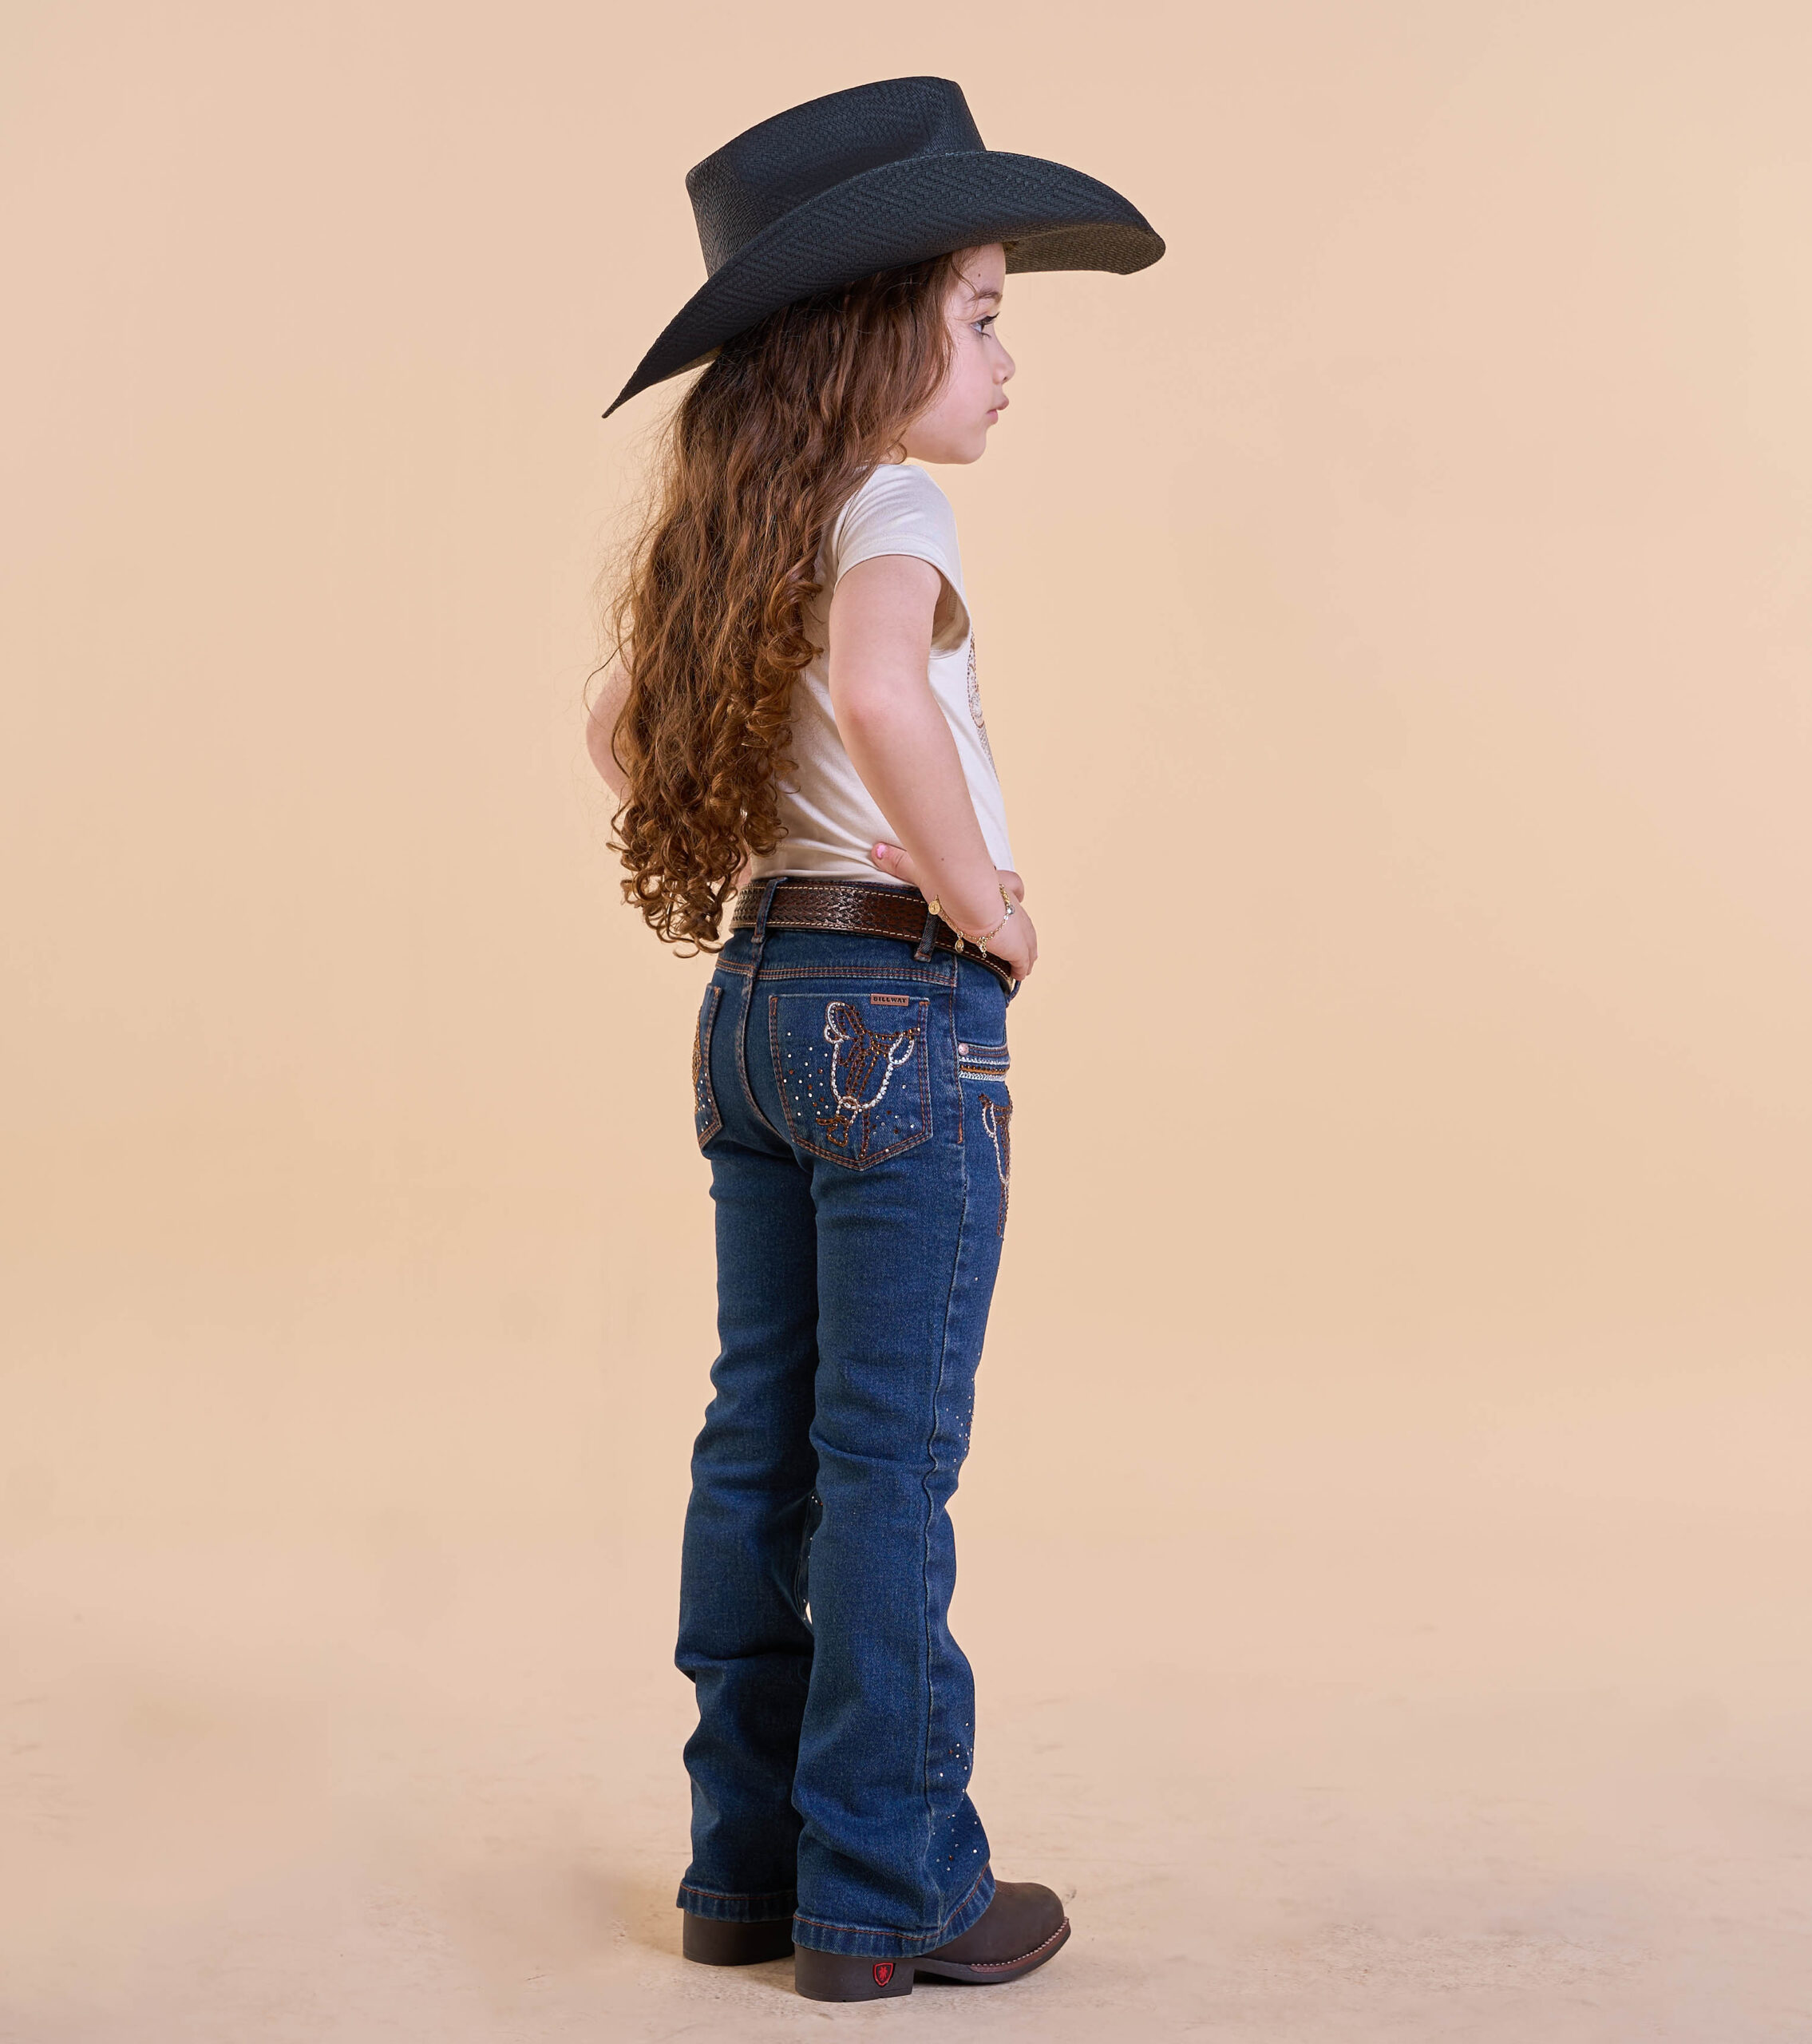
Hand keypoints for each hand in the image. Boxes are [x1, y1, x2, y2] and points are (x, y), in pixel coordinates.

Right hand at [870, 842, 1036, 982]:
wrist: (967, 894)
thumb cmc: (949, 881)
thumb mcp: (923, 871)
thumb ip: (900, 862)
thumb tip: (874, 851)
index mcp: (996, 885)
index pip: (1014, 886)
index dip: (1013, 893)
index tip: (1012, 899)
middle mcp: (1011, 905)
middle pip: (1024, 918)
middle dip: (1021, 931)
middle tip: (1017, 942)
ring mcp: (1018, 926)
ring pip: (1029, 941)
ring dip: (1025, 951)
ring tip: (1020, 965)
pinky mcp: (1017, 946)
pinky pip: (1023, 962)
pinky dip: (1021, 969)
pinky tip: (1018, 977)